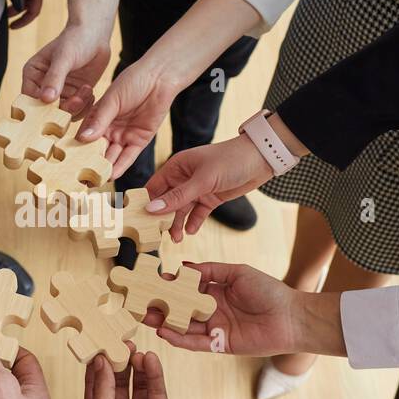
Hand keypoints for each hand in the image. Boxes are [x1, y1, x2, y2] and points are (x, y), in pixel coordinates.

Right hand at [21, 22, 111, 111]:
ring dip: (76, 107)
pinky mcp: (74, 95)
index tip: (55, 107)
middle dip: (63, 108)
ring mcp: (59, 92)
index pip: (28, 98)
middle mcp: (43, 86)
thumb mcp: (64, 57)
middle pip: (47, 110)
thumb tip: (46, 98)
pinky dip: (84, 107)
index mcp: (33, 74)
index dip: (39, 107)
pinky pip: (76, 111)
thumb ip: (54, 78)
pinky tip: (89, 92)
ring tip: (86, 90)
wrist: (95, 35)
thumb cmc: (76, 39)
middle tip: (77, 99)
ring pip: (63, 113)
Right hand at [76, 57, 183, 178]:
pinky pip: (128, 156)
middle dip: (90, 162)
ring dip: (105, 167)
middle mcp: (110, 128)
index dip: (78, 147)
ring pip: (112, 155)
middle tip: (80, 176)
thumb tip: (82, 138)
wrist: (160, 77)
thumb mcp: (113, 99)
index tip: (67, 160)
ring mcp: (124, 135)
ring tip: (95, 180)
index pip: (86, 135)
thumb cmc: (134, 81)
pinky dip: (121, 166)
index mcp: (99, 116)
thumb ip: (99, 119)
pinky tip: (112, 175)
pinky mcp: (140, 140)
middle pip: (98, 149)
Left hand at [82, 350, 190, 398]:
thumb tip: (101, 362)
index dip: (96, 367)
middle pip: (116, 384)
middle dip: (117, 362)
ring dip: (135, 366)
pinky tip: (150, 359)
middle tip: (119, 339)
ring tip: (134, 347)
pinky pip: (156, 391)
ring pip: (137, 385)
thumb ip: (102, 391)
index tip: (97, 342)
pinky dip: (154, 375)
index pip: (94, 388)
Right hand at [144, 134, 271, 240]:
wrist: (261, 159)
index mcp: (177, 167)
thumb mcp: (202, 180)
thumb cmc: (230, 160)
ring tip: (176, 238)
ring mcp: (197, 189)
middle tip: (155, 235)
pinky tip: (191, 231)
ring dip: (177, 224)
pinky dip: (194, 222)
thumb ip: (178, 196)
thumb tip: (152, 209)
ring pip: (181, 210)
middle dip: (161, 218)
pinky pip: (197, 213)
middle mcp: (184, 178)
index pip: (154, 187)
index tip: (137, 221)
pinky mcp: (211, 198)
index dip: (145, 203)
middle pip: (166, 201)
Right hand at [145, 261, 344, 358]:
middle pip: (179, 308)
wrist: (290, 318)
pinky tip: (164, 332)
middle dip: (159, 305)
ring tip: (145, 316)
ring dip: (164, 322)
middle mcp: (211, 310)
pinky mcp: (219, 344)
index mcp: (215, 291)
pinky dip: (179, 338)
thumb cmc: (269, 291)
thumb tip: (184, 267)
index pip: (185, 288)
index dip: (167, 285)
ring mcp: (214, 328)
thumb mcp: (237, 273)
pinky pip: (195, 342)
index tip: (149, 280)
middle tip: (138, 301)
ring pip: (183, 325)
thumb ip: (210, 271)